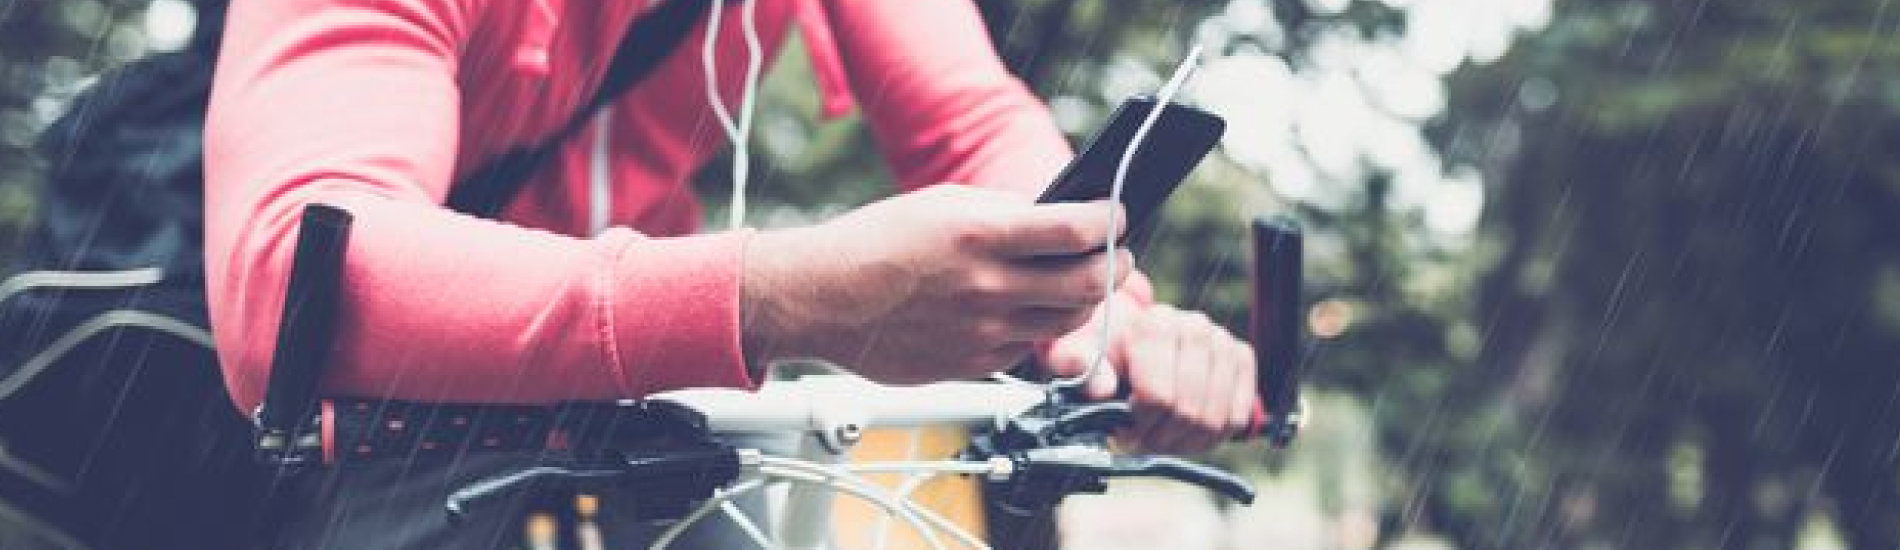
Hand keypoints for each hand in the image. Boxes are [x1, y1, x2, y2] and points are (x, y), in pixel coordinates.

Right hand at [742, 184, 1133, 384]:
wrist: (821, 298)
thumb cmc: (876, 243)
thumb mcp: (944, 204)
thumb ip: (1006, 212)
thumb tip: (1059, 218)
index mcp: (980, 235)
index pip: (1075, 232)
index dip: (1110, 223)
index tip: (1118, 216)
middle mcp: (986, 287)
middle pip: (1086, 285)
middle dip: (1114, 266)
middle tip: (1118, 255)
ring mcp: (981, 333)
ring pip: (1065, 323)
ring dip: (1085, 301)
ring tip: (1082, 282)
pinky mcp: (972, 366)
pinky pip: (1026, 348)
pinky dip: (1037, 328)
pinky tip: (1026, 309)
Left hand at [1044, 299, 1257, 454]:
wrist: (1135, 346)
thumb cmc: (1106, 358)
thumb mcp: (1078, 357)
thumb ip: (1077, 365)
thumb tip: (1101, 388)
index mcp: (1153, 324)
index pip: (1158, 398)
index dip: (1140, 425)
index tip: (1125, 427)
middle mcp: (1194, 326)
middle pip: (1187, 412)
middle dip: (1162, 436)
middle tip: (1145, 436)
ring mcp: (1221, 341)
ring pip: (1214, 420)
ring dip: (1185, 440)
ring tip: (1164, 433)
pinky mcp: (1242, 357)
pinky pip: (1236, 419)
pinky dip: (1211, 436)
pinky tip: (1188, 428)